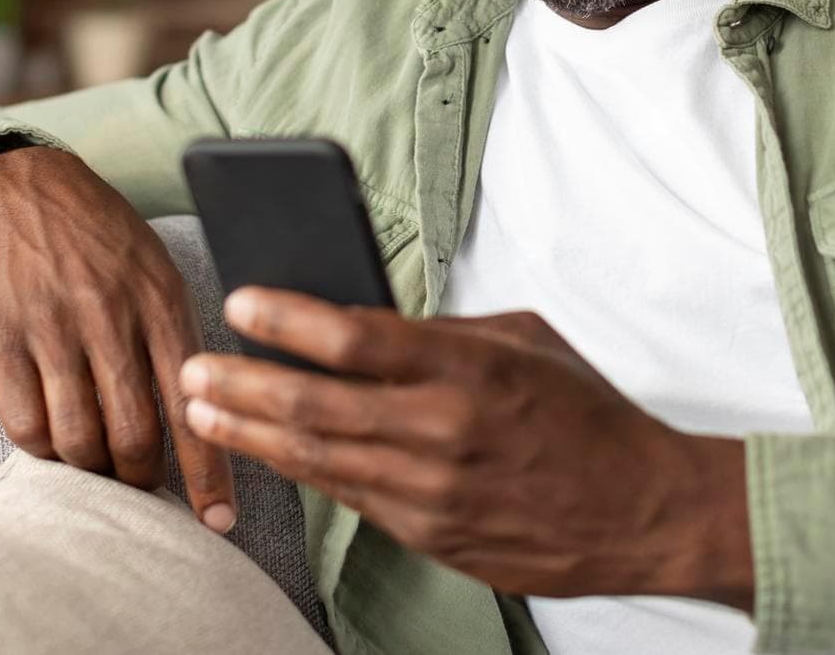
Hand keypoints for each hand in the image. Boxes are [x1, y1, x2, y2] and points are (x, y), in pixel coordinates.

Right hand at [0, 145, 235, 530]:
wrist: (24, 186)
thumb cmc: (105, 239)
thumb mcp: (160, 272)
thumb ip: (179, 340)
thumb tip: (209, 420)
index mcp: (163, 301)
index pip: (194, 405)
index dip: (208, 474)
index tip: (218, 523)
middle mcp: (110, 316)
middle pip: (132, 435)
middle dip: (141, 480)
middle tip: (142, 490)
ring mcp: (52, 327)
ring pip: (76, 438)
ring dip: (90, 470)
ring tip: (98, 467)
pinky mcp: (1, 336)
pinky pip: (23, 423)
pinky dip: (43, 450)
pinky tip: (54, 442)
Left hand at [177, 291, 753, 605]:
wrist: (641, 512)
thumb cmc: (587, 416)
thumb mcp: (528, 341)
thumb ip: (446, 331)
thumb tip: (373, 322)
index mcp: (470, 368)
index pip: (356, 336)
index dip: (287, 318)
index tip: (243, 300)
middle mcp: (444, 430)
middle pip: (315, 402)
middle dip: (240, 382)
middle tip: (193, 366)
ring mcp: (433, 491)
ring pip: (317, 457)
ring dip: (250, 432)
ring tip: (202, 412)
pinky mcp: (431, 534)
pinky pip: (349, 497)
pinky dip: (300, 470)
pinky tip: (266, 451)